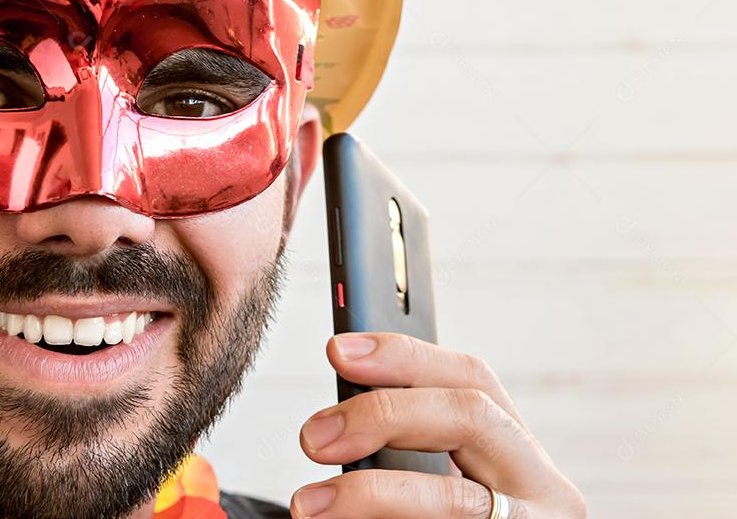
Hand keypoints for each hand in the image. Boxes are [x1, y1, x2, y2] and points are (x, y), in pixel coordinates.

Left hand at [290, 332, 585, 517]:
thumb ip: (414, 445)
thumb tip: (335, 417)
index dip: (404, 356)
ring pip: (451, 498)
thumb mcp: (443, 483)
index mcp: (522, 455)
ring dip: (368, 493)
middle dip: (384, 414)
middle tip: (313, 437)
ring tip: (307, 505)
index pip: (472, 378)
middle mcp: (546, 491)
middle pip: (469, 418)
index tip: (337, 350)